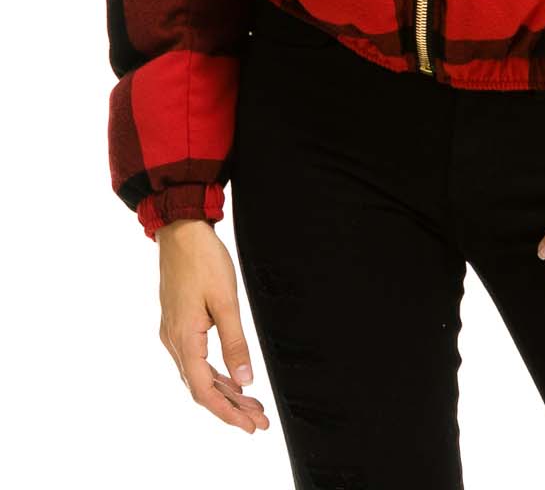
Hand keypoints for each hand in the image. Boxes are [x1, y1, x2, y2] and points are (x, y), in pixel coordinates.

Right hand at [156, 219, 270, 432]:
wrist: (181, 231)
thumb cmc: (204, 260)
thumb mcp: (226, 301)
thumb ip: (236, 342)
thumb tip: (246, 381)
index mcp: (184, 338)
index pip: (204, 390)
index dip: (227, 412)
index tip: (250, 426)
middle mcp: (173, 341)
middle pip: (201, 387)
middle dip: (230, 407)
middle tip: (259, 421)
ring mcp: (172, 333)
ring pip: (197, 375)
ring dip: (224, 392)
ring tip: (252, 405)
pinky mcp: (177, 324)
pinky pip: (194, 360)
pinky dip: (214, 374)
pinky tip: (231, 379)